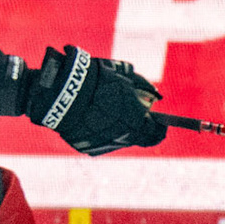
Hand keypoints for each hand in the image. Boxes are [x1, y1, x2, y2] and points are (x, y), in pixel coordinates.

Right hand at [24, 46, 165, 155]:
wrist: (64, 92)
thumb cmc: (98, 80)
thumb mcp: (124, 75)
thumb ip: (143, 86)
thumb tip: (156, 95)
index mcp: (136, 122)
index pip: (156, 134)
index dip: (160, 129)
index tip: (160, 123)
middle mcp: (123, 137)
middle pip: (138, 139)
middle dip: (139, 127)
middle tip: (134, 115)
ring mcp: (105, 144)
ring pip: (119, 139)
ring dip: (119, 128)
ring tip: (108, 111)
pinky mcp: (87, 147)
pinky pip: (100, 140)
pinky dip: (100, 131)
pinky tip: (93, 117)